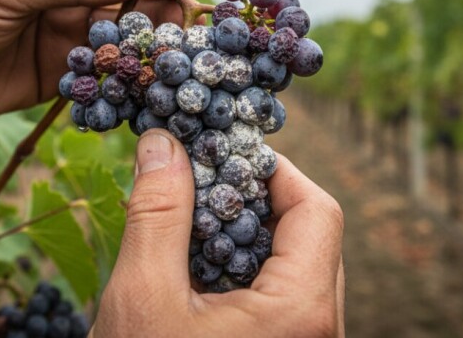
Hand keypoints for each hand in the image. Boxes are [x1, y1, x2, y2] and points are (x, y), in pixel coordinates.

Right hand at [95, 130, 344, 337]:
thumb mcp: (143, 296)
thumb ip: (156, 213)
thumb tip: (162, 143)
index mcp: (302, 313)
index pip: (317, 210)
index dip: (273, 170)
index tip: (223, 155)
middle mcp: (319, 332)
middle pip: (311, 237)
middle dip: (256, 201)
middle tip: (203, 183)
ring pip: (295, 270)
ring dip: (247, 236)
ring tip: (193, 224)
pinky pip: (280, 301)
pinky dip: (243, 273)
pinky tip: (197, 271)